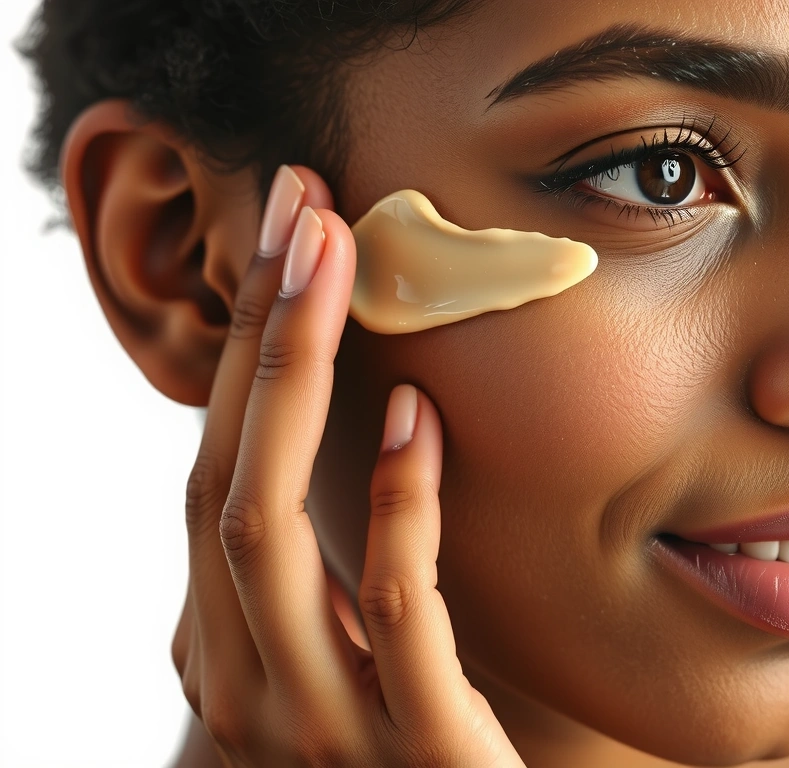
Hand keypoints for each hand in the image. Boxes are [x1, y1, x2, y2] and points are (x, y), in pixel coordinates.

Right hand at [170, 166, 524, 766]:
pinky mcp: (422, 754)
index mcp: (233, 655)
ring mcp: (322, 731)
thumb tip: (340, 456)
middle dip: (256, 338)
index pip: (216, 481)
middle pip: (224, 483)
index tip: (282, 242)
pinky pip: (397, 611)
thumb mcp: (354, 660)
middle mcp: (249, 690)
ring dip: (298, 384)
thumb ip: (329, 583)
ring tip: (335, 264)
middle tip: (300, 210)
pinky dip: (396, 504)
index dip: (240, 358)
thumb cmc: (419, 752)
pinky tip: (419, 414)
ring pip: (269, 534)